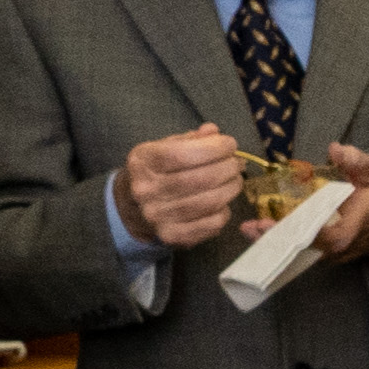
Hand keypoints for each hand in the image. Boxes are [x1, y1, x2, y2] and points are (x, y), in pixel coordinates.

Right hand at [116, 125, 249, 249]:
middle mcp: (146, 190)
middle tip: (236, 163)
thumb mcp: (163, 148)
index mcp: (143, 163)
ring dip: (231, 188)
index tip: (229, 144)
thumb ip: (189, 139)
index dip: (214, 148)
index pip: (183, 154)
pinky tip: (222, 202)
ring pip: (210, 202)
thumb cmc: (156, 172)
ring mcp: (159, 216)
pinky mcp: (173, 236)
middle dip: (228, 168)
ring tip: (235, 179)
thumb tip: (213, 132)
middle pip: (201, 179)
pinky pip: (212, 224)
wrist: (132, 206)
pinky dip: (225, 211)